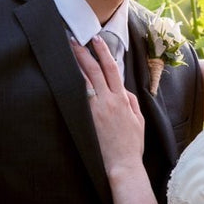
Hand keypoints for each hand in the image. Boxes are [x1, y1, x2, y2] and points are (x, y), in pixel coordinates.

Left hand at [71, 36, 144, 176]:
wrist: (122, 164)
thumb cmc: (131, 144)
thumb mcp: (138, 120)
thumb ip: (131, 101)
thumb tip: (124, 88)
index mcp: (122, 99)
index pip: (112, 69)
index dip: (104, 52)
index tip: (97, 39)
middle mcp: (109, 100)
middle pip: (95, 70)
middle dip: (85, 52)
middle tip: (74, 39)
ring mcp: (96, 109)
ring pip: (84, 81)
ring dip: (75, 64)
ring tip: (67, 52)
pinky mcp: (87, 119)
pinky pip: (79, 97)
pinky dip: (72, 84)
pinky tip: (64, 76)